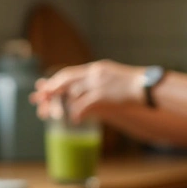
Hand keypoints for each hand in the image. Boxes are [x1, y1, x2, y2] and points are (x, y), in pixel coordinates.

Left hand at [31, 60, 145, 120]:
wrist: (148, 86)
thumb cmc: (134, 86)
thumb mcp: (114, 78)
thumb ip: (99, 82)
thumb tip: (87, 92)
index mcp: (96, 68)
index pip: (69, 73)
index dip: (55, 81)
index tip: (43, 87)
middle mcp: (94, 73)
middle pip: (65, 80)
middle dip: (50, 90)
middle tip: (38, 98)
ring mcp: (98, 83)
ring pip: (72, 93)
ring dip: (61, 104)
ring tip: (52, 113)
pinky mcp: (102, 94)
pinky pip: (83, 104)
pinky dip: (76, 112)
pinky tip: (73, 119)